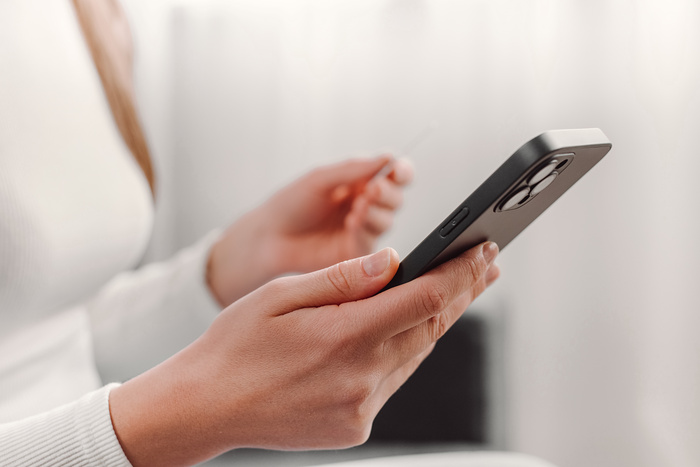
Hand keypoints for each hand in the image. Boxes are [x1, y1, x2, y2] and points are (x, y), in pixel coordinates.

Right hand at [109, 242, 499, 465]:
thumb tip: (393, 260)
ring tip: (455, 288)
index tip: (486, 249)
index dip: (462, 271)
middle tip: (486, 262)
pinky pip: (395, 379)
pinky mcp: (357, 425)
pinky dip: (406, 350)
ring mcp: (362, 407)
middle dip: (463, 290)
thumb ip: (341, 279)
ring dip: (437, 319)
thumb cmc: (234, 344)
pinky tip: (405, 330)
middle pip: (433, 325)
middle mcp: (363, 377)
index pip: (426, 297)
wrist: (206, 406)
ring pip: (418, 353)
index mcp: (344, 337)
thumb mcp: (278, 295)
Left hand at [207, 155, 413, 305]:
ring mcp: (363, 231)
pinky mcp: (357, 254)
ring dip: (376, 211)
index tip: (398, 171)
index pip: (393, 175)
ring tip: (356, 208)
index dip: (402, 172)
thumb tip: (390, 157)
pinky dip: (366, 229)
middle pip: (396, 198)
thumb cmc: (291, 204)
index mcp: (360, 182)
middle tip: (371, 190)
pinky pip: (373, 242)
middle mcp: (366, 205)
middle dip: (388, 193)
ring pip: (388, 220)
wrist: (269, 237)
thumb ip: (354, 168)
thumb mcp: (320, 179)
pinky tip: (352, 224)